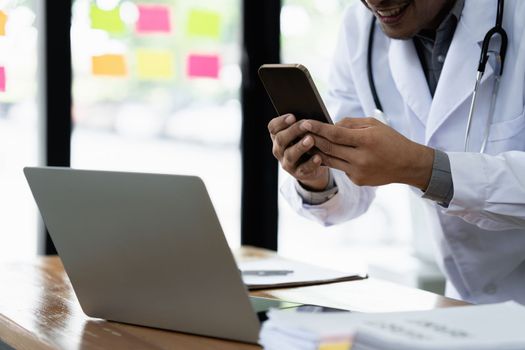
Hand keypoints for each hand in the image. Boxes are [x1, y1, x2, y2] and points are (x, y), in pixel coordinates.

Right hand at [268, 114, 329, 190]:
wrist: (313, 166)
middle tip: (306, 125)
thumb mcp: (305, 133)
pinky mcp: (298, 174)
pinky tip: (318, 157)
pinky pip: (304, 169)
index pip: (273, 127)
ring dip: (300, 147)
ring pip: (290, 155)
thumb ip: (304, 125)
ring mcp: (287, 163)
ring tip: (311, 140)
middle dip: (293, 131)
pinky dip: (311, 163)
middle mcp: (279, 150)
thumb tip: (311, 118)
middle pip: (281, 139)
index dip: (281, 122)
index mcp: (278, 136)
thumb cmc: (309, 143)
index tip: (292, 116)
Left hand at [301, 117, 433, 188]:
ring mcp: (358, 172)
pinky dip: (332, 159)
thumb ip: (350, 124)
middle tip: (299, 131)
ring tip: (305, 142)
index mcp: (366, 141)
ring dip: (316, 151)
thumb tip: (329, 125)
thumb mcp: (374, 125)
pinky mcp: (357, 181)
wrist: (408, 165)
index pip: (335, 134)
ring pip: (330, 160)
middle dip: (312, 138)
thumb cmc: (391, 140)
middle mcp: (361, 159)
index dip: (317, 128)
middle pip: (328, 148)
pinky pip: (339, 167)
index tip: (305, 122)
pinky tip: (322, 153)